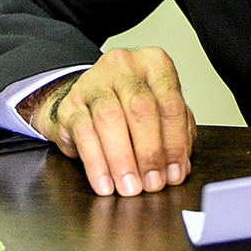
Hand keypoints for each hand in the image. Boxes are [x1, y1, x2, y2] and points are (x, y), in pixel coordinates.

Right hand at [25, 47, 194, 197]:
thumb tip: (179, 166)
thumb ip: (176, 134)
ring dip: (122, 159)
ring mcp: (94, 82)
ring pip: (110, 119)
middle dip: (149, 152)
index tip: (175, 173)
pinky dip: (96, 163)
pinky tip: (105, 183)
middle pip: (140, 108)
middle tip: (153, 183)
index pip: (170, 103)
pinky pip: (84, 134)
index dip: (175, 142)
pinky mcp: (71, 104)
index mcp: (154, 63)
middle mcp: (124, 66)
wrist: (86, 101)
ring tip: (130, 187)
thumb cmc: (130, 106)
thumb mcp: (160, 112)